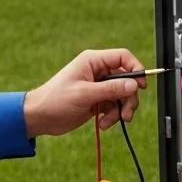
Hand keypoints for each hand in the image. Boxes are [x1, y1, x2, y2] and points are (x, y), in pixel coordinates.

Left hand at [23, 48, 146, 137]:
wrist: (39, 118)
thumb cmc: (55, 100)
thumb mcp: (84, 94)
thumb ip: (111, 89)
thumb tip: (134, 85)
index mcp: (93, 61)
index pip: (123, 57)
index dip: (136, 69)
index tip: (141, 85)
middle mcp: (98, 72)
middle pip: (127, 79)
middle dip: (129, 97)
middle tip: (127, 113)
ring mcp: (99, 87)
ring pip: (123, 95)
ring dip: (121, 110)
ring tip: (111, 121)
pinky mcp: (98, 100)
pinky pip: (115, 106)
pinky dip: (112, 116)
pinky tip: (102, 124)